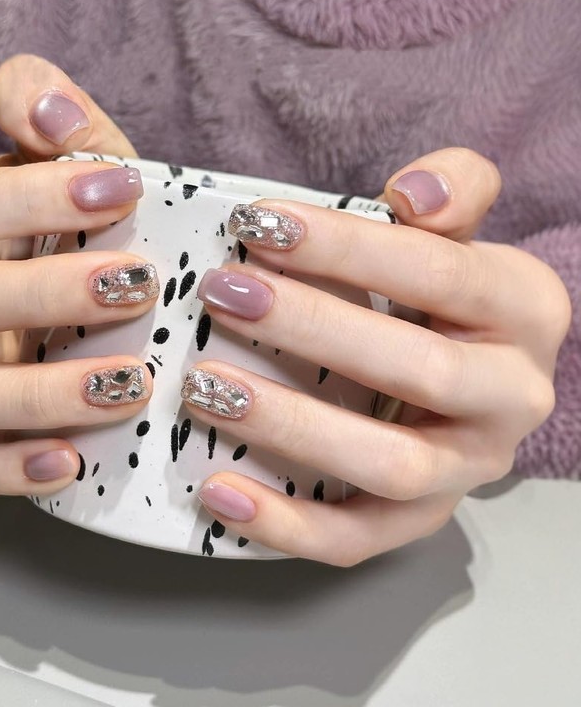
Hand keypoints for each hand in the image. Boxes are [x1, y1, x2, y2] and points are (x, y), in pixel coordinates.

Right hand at [0, 55, 154, 494]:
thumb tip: (42, 102)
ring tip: (131, 382)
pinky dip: (9, 469)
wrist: (95, 308)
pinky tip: (74, 460)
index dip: (27, 197)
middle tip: (138, 285)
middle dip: (43, 293)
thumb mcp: (93, 171)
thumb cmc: (93, 231)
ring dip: (40, 391)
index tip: (120, 187)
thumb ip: (68, 128)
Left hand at [184, 148, 571, 564]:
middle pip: (417, 369)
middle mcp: (513, 397)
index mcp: (522, 310)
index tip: (257, 225)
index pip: (438, 272)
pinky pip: (358, 539)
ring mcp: (467, 470)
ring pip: (389, 465)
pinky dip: (285, 524)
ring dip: (291, 427)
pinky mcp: (420, 520)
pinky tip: (217, 492)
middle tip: (223, 295)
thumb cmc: (440, 294)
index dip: (345, 248)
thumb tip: (414, 194)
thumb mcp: (457, 231)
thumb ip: (451, 190)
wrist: (471, 371)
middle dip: (312, 329)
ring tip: (206, 389)